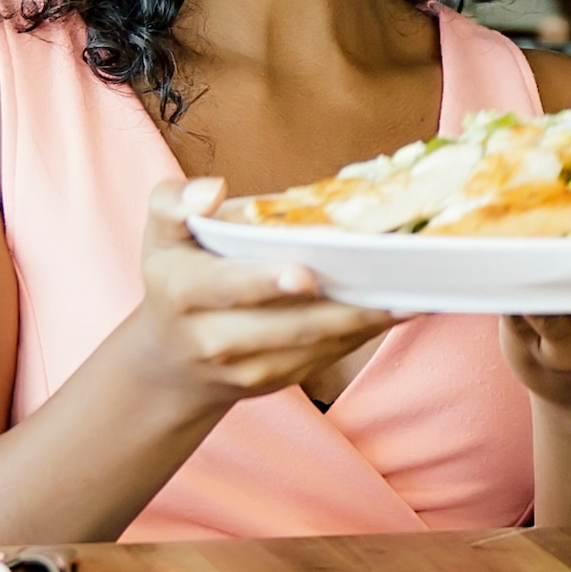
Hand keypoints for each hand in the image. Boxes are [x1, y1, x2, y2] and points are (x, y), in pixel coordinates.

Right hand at [107, 179, 401, 416]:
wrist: (172, 359)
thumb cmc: (176, 276)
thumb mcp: (161, 233)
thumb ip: (173, 202)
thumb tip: (210, 189)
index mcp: (184, 291)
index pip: (226, 286)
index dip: (265, 281)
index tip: (305, 273)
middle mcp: (212, 338)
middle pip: (285, 326)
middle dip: (338, 309)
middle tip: (387, 285)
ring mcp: (246, 369)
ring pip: (313, 347)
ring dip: (363, 323)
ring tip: (409, 297)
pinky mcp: (275, 382)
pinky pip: (325, 358)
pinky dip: (361, 335)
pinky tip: (395, 311)